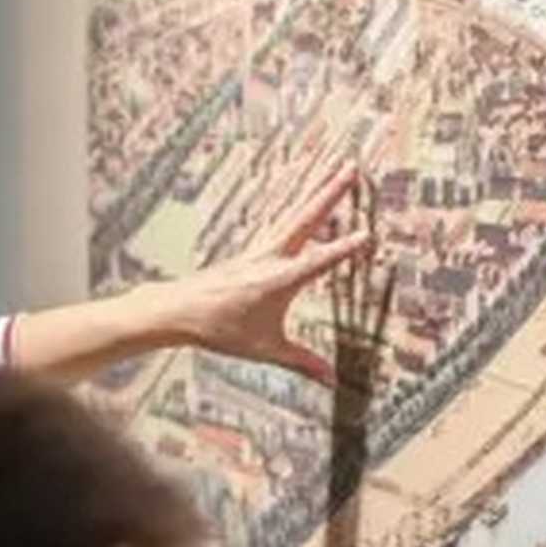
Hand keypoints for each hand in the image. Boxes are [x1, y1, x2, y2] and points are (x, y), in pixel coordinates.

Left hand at [176, 166, 373, 380]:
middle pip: (305, 217)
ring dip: (315, 188)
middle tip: (351, 168)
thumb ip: (301, 362)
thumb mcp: (265, 349)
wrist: (178, 310)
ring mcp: (260, 249)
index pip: (318, 261)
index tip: (367, 235)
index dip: (343, 249)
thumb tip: (331, 379)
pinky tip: (304, 193)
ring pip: (293, 212)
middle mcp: (270, 257)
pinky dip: (297, 204)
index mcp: (278, 280)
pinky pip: (281, 219)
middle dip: (330, 192)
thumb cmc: (219, 329)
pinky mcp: (252, 249)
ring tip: (334, 167)